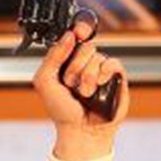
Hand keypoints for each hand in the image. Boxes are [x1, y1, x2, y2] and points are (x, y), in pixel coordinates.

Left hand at [34, 18, 127, 160]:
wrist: (80, 130)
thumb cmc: (62, 109)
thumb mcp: (44, 81)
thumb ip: (53, 56)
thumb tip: (69, 36)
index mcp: (67, 60)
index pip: (74, 37)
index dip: (77, 31)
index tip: (78, 32)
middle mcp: (85, 62)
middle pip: (85, 46)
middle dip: (75, 66)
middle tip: (71, 84)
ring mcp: (101, 69)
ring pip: (97, 57)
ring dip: (87, 77)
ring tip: (84, 93)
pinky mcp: (116, 78)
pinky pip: (113, 63)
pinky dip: (105, 73)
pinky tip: (100, 85)